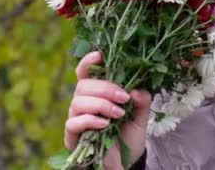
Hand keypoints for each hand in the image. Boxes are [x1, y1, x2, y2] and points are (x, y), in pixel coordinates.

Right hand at [64, 51, 151, 168]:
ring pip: (78, 101)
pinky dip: (90, 120)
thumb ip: (141, 101)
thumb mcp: (140, 117)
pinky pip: (74, 122)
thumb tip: (136, 89)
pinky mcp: (73, 136)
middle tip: (124, 98)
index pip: (85, 71)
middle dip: (105, 88)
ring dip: (101, 104)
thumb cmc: (128, 136)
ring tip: (119, 114)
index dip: (89, 61)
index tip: (100, 55)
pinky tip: (105, 124)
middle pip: (83, 85)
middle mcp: (84, 102)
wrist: (125, 163)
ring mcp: (76, 118)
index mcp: (97, 92)